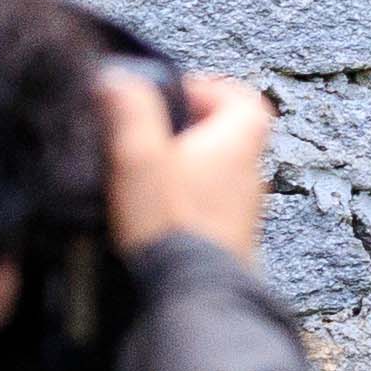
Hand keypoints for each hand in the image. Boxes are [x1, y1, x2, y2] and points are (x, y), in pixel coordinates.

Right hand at [99, 65, 272, 264]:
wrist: (191, 292)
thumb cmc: (171, 223)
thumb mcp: (139, 155)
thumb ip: (130, 110)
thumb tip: (119, 78)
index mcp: (239, 140)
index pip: (241, 96)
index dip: (206, 88)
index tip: (170, 98)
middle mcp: (251, 171)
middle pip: (227, 132)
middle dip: (188, 129)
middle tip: (150, 137)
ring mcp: (245, 207)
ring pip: (218, 169)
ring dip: (185, 166)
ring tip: (145, 175)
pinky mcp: (231, 237)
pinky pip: (212, 203)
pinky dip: (188, 198)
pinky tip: (156, 212)